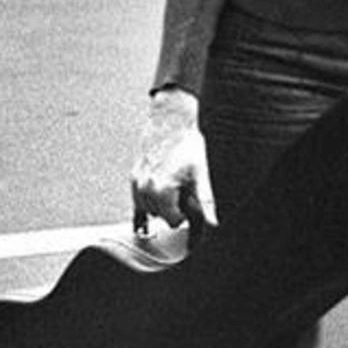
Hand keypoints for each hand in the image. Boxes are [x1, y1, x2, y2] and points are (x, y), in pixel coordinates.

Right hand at [131, 86, 216, 229]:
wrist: (171, 123)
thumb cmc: (188, 147)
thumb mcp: (201, 175)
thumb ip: (205, 203)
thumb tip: (213, 224)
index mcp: (162, 191)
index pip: (173, 222)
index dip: (185, 214)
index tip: (190, 202)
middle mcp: (145, 189)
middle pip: (160, 216)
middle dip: (172, 208)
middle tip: (183, 192)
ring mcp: (137, 183)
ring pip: (148, 210)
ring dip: (160, 205)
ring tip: (172, 187)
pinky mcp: (134, 177)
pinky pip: (136, 201)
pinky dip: (145, 204)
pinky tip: (145, 215)